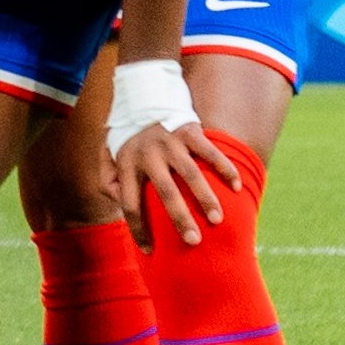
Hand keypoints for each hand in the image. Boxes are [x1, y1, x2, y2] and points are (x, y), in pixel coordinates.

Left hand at [113, 119, 240, 249]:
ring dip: (206, 198)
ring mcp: (170, 142)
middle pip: (164, 193)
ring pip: (191, 175)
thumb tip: (121, 204)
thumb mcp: (106, 154)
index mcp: (126, 163)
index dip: (138, 229)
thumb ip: (108, 180)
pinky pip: (210, 152)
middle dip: (180, 219)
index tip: (149, 251)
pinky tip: (237, 187)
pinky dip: (225, 168)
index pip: (129, 204)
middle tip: (193, 242)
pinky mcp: (190, 130)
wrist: (142, 93)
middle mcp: (148, 154)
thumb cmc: (126, 134)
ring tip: (217, 220)